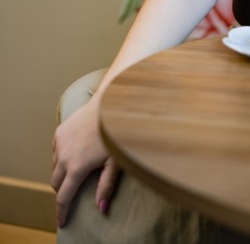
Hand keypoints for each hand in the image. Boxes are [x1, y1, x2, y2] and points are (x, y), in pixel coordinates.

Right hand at [51, 98, 118, 227]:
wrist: (109, 104)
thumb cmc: (116, 133)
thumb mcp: (114, 162)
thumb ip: (106, 186)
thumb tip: (101, 209)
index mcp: (76, 167)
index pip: (63, 197)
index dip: (62, 212)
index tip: (62, 222)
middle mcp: (63, 156)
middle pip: (55, 183)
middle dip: (62, 192)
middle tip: (70, 197)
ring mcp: (60, 143)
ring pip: (54, 167)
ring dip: (61, 173)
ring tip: (75, 174)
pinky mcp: (60, 131)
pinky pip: (55, 151)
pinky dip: (61, 157)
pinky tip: (73, 154)